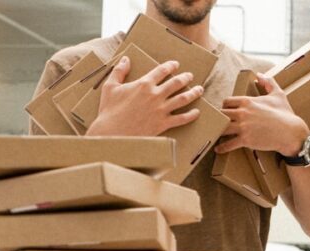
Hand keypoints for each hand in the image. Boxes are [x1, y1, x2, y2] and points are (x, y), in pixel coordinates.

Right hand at [86, 57, 203, 135]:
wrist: (112, 133)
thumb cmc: (109, 110)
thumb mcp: (110, 87)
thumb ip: (119, 71)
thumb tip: (125, 59)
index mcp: (143, 84)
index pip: (161, 70)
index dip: (170, 66)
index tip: (176, 64)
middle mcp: (155, 95)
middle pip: (176, 83)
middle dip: (185, 78)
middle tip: (190, 76)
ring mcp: (161, 109)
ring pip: (183, 98)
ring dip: (194, 93)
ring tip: (200, 90)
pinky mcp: (164, 123)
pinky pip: (182, 118)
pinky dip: (191, 115)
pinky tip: (197, 112)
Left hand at [215, 73, 309, 155]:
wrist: (291, 132)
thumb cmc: (285, 114)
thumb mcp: (279, 94)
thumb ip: (268, 82)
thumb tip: (260, 74)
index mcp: (248, 101)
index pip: (227, 101)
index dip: (225, 106)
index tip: (225, 111)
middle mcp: (243, 113)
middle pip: (222, 114)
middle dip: (219, 118)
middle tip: (217, 123)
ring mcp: (243, 127)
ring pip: (222, 128)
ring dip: (218, 131)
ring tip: (214, 135)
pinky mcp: (246, 140)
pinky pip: (229, 144)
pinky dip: (222, 147)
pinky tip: (218, 149)